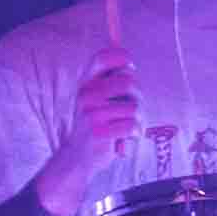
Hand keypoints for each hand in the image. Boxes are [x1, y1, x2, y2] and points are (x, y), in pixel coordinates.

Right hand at [33, 43, 138, 215]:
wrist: (77, 158)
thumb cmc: (95, 125)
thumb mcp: (97, 99)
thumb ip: (111, 82)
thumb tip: (130, 65)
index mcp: (86, 83)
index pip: (103, 57)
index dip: (122, 57)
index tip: (130, 66)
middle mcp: (87, 95)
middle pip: (129, 82)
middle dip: (139, 97)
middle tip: (133, 109)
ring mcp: (92, 114)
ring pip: (135, 107)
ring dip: (138, 120)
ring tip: (127, 127)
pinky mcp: (100, 132)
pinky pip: (132, 126)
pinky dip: (135, 134)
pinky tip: (125, 139)